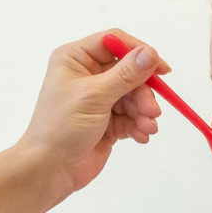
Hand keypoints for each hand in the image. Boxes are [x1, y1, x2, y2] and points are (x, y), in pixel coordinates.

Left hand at [17, 29, 167, 193]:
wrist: (50, 169)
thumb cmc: (62, 127)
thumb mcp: (94, 96)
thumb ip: (125, 74)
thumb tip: (150, 53)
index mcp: (75, 59)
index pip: (114, 42)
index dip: (139, 51)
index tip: (161, 69)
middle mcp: (87, 74)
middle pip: (129, 71)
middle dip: (143, 92)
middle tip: (152, 111)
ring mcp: (98, 98)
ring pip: (133, 95)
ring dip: (144, 111)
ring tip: (148, 127)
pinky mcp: (107, 120)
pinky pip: (131, 115)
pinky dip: (139, 124)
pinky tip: (141, 135)